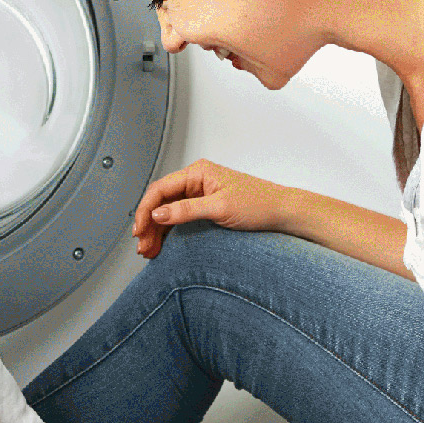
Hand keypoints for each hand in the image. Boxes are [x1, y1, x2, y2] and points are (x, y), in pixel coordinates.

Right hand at [132, 159, 292, 258]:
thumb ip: (186, 210)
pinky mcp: (204, 208)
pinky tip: (162, 244)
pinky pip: (179, 219)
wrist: (284, 213)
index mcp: (198, 172)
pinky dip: (168, 232)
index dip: (144, 210)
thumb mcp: (220, 207)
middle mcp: (196, 181)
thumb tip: (158, 214)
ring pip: (167, 213)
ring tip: (149, 250)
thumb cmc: (261, 203)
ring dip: (156, 231)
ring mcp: (199, 194)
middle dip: (148, 225)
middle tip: (142, 245)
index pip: (160, 190)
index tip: (139, 229)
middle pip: (160, 202)